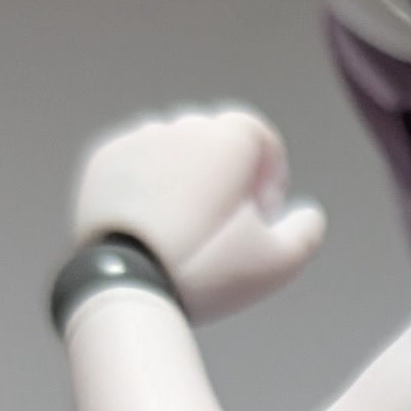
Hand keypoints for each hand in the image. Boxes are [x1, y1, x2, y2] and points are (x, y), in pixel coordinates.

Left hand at [71, 107, 324, 320]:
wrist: (128, 285)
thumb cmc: (206, 270)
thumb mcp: (277, 261)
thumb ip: (306, 231)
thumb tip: (308, 214)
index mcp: (228, 138)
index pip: (261, 139)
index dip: (268, 177)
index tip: (260, 217)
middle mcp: (182, 126)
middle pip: (216, 141)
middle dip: (226, 175)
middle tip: (222, 224)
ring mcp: (138, 139)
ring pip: (174, 148)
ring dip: (186, 176)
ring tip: (183, 224)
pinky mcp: (103, 159)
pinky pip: (136, 160)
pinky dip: (148, 182)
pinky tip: (152, 221)